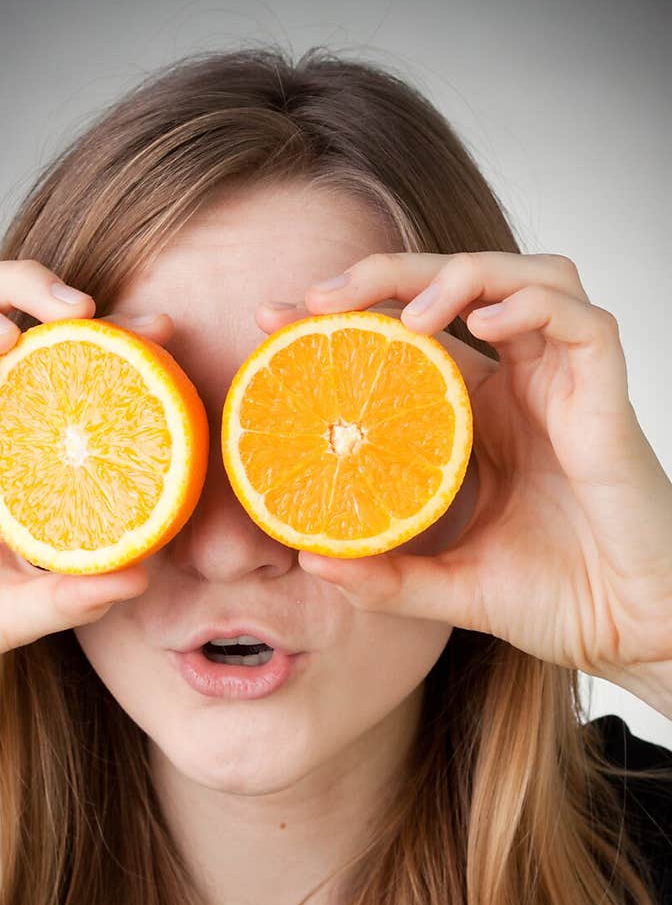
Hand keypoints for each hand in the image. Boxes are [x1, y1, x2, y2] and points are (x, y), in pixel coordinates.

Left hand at [254, 252, 671, 694]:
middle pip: (456, 286)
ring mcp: (567, 383)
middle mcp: (523, 384)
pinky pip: (582, 321)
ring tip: (404, 315)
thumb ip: (384, 577)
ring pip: (524, 276)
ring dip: (461, 274)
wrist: (630, 631)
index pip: (408, 336)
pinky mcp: (608, 394)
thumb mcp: (449, 588)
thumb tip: (309, 559)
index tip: (273, 322)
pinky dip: (532, 305)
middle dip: (383, 273)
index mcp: (480, 415)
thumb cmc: (559, 599)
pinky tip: (485, 323)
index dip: (346, 315)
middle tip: (315, 296)